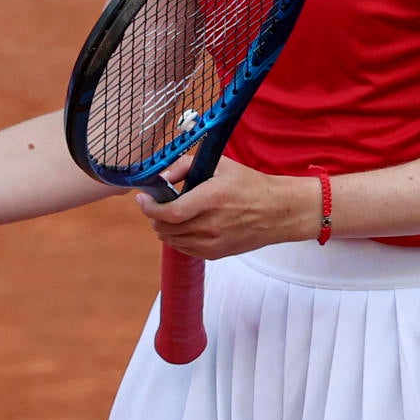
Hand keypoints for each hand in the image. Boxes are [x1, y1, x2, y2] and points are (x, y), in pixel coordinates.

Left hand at [133, 156, 319, 258]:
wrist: (278, 212)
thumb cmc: (250, 185)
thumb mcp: (219, 165)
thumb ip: (185, 166)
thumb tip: (161, 177)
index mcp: (211, 200)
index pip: (169, 213)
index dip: (149, 208)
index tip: (142, 198)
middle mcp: (211, 225)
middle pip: (166, 229)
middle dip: (154, 216)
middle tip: (155, 204)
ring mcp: (214, 243)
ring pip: (172, 240)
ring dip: (164, 227)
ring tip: (171, 213)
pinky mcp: (216, 254)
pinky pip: (184, 249)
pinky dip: (177, 238)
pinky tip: (184, 225)